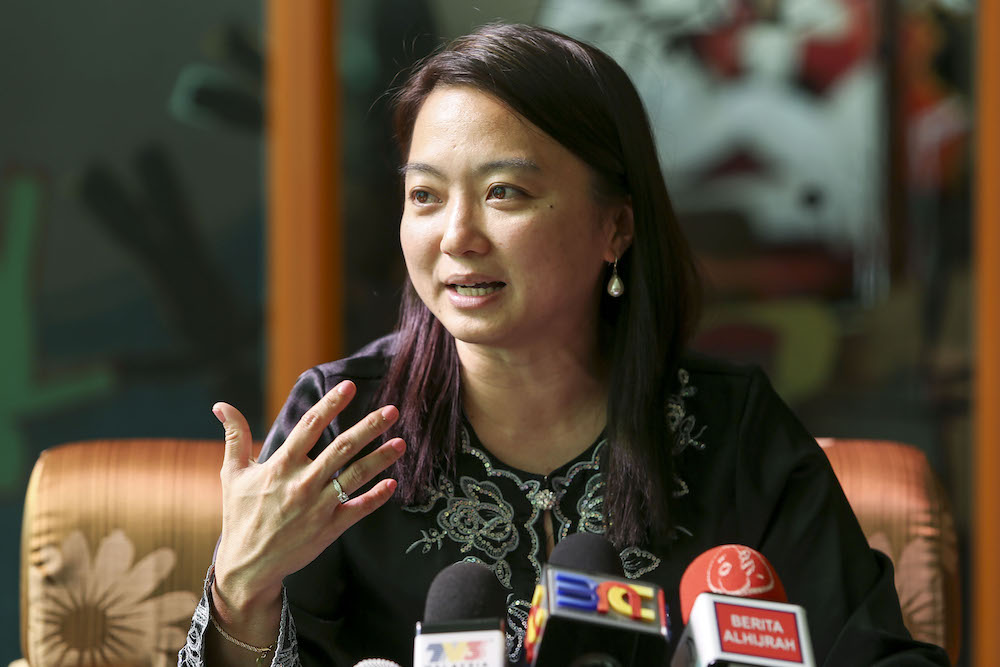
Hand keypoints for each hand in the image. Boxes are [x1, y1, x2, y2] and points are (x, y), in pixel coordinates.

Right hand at [211, 380, 404, 616]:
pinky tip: (393, 483)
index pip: (309, 426)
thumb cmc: (240, 515)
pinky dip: (376, 497)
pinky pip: (357, 510)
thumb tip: (221, 405)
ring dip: (380, 459)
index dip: (330, 404)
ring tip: (401, 442)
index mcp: (280, 466)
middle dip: (368, 427)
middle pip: (341, 448)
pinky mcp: (328, 529)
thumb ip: (234, 437)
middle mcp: (302, 483)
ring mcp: (317, 507)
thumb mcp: (232, 474)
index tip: (350, 387)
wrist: (247, 565)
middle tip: (392, 410)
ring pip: (355, 477)